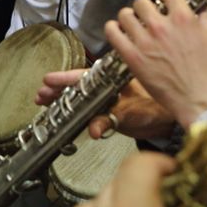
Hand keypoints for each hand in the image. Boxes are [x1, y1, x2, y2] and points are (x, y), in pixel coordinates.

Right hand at [36, 71, 176, 139]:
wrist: (166, 123)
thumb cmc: (155, 108)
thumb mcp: (131, 111)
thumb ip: (110, 118)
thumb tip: (94, 129)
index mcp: (111, 79)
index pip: (83, 77)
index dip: (64, 79)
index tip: (48, 80)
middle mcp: (105, 88)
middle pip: (76, 87)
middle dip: (56, 90)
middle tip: (40, 95)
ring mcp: (104, 101)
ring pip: (78, 99)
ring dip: (61, 101)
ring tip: (43, 103)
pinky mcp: (105, 114)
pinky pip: (85, 115)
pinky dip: (73, 117)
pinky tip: (62, 120)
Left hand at [106, 0, 206, 126]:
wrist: (199, 101)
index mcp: (183, 18)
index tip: (167, 2)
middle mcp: (161, 26)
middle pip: (142, 1)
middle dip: (146, 8)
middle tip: (149, 17)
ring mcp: (145, 42)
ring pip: (125, 14)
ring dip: (128, 17)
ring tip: (133, 24)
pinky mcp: (133, 57)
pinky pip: (112, 33)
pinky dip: (112, 29)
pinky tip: (118, 32)